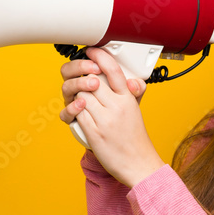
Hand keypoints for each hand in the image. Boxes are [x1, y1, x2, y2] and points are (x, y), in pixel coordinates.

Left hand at [58, 47, 163, 187]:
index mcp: (128, 99)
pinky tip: (80, 114)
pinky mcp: (94, 133)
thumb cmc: (135, 138)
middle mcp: (117, 107)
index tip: (91, 51)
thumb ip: (132, 93)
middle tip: (85, 84)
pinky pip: (77, 114)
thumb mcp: (136, 111)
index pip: (112, 70)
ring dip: (78, 98)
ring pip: (81, 96)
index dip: (99, 57)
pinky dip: (75, 112)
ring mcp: (105, 120)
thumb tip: (134, 82)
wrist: (138, 164)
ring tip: (83, 102)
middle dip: (83, 81)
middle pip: (91, 81)